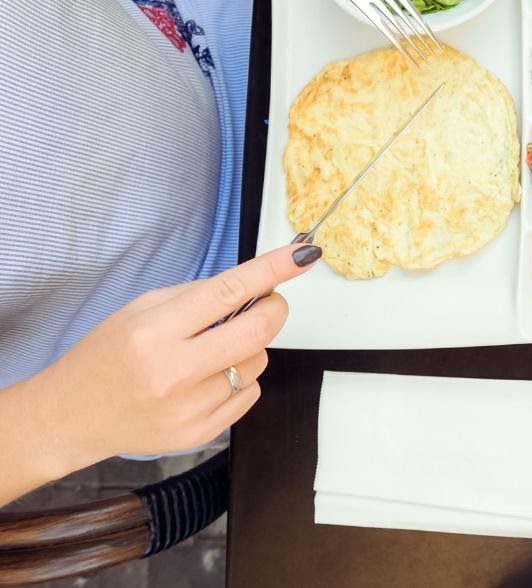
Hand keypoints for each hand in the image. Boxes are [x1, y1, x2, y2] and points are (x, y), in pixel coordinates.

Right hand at [31, 244, 320, 464]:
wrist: (72, 417)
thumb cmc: (105, 356)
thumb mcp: (139, 310)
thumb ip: (198, 296)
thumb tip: (255, 283)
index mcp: (155, 332)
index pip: (229, 292)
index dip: (273, 270)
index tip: (302, 255)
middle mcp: (174, 372)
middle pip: (258, 331)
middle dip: (273, 308)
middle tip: (266, 302)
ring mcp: (189, 408)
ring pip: (258, 362)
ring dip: (250, 348)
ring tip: (213, 350)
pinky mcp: (199, 433)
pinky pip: (250, 394)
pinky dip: (240, 379)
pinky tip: (208, 378)